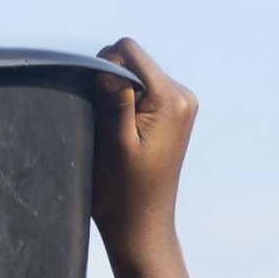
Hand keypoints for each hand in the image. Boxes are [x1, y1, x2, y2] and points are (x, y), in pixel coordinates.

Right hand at [90, 38, 197, 249]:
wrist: (142, 225)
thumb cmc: (124, 193)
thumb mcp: (114, 145)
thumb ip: (115, 102)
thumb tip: (108, 67)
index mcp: (171, 98)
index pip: (129, 52)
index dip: (103, 67)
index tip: (96, 104)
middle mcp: (182, 96)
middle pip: (133, 61)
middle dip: (111, 82)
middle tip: (105, 124)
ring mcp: (180, 105)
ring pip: (136, 75)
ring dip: (118, 95)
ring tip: (114, 132)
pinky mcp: (173, 115)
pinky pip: (143, 91)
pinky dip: (127, 104)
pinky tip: (123, 133)